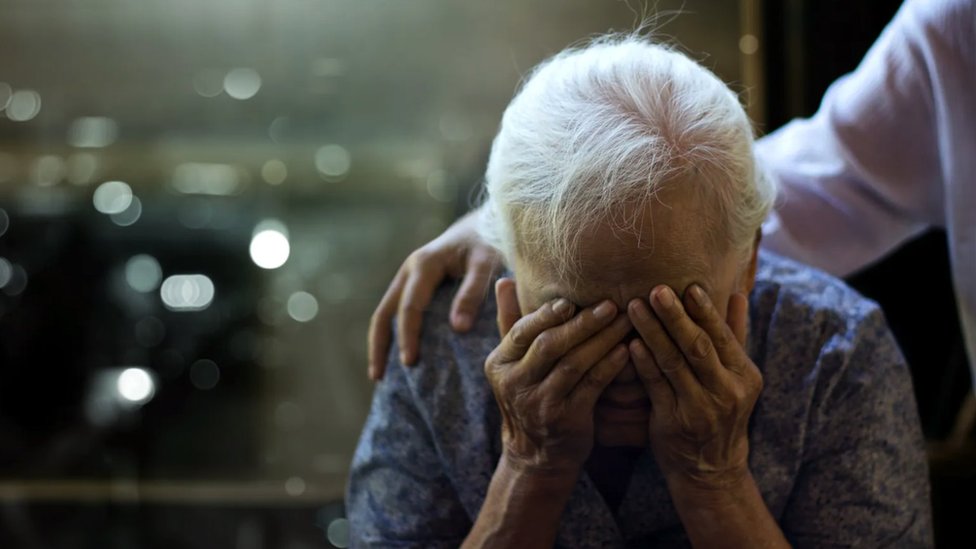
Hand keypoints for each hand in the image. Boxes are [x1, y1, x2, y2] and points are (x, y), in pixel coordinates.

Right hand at [368, 209, 502, 379]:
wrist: (486, 221)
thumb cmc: (489, 242)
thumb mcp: (486, 263)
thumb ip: (473, 293)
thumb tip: (457, 328)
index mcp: (424, 264)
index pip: (410, 306)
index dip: (408, 335)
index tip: (409, 362)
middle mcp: (410, 269)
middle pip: (385, 311)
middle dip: (381, 344)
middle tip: (380, 377)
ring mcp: (409, 276)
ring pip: (385, 312)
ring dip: (380, 341)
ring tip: (379, 374)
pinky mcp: (414, 283)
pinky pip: (396, 310)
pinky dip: (392, 332)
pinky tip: (395, 354)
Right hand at [486, 278, 631, 476]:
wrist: (536, 456)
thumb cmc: (529, 396)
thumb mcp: (512, 363)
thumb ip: (510, 321)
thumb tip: (504, 280)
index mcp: (498, 365)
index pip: (521, 332)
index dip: (547, 314)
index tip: (572, 299)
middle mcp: (515, 384)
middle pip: (549, 345)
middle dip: (581, 323)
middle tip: (610, 303)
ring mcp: (540, 404)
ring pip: (573, 364)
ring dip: (602, 339)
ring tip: (625, 321)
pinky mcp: (566, 420)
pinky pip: (591, 386)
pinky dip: (609, 366)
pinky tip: (627, 350)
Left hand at [627, 284, 762, 488]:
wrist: (710, 468)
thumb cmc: (720, 411)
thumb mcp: (737, 377)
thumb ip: (735, 335)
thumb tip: (739, 294)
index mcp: (744, 375)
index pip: (722, 336)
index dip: (705, 311)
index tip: (688, 286)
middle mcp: (726, 391)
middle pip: (697, 347)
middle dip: (675, 317)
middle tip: (656, 289)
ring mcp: (699, 409)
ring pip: (673, 363)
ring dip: (652, 332)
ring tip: (634, 307)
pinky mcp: (673, 422)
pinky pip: (656, 387)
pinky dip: (643, 363)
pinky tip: (630, 344)